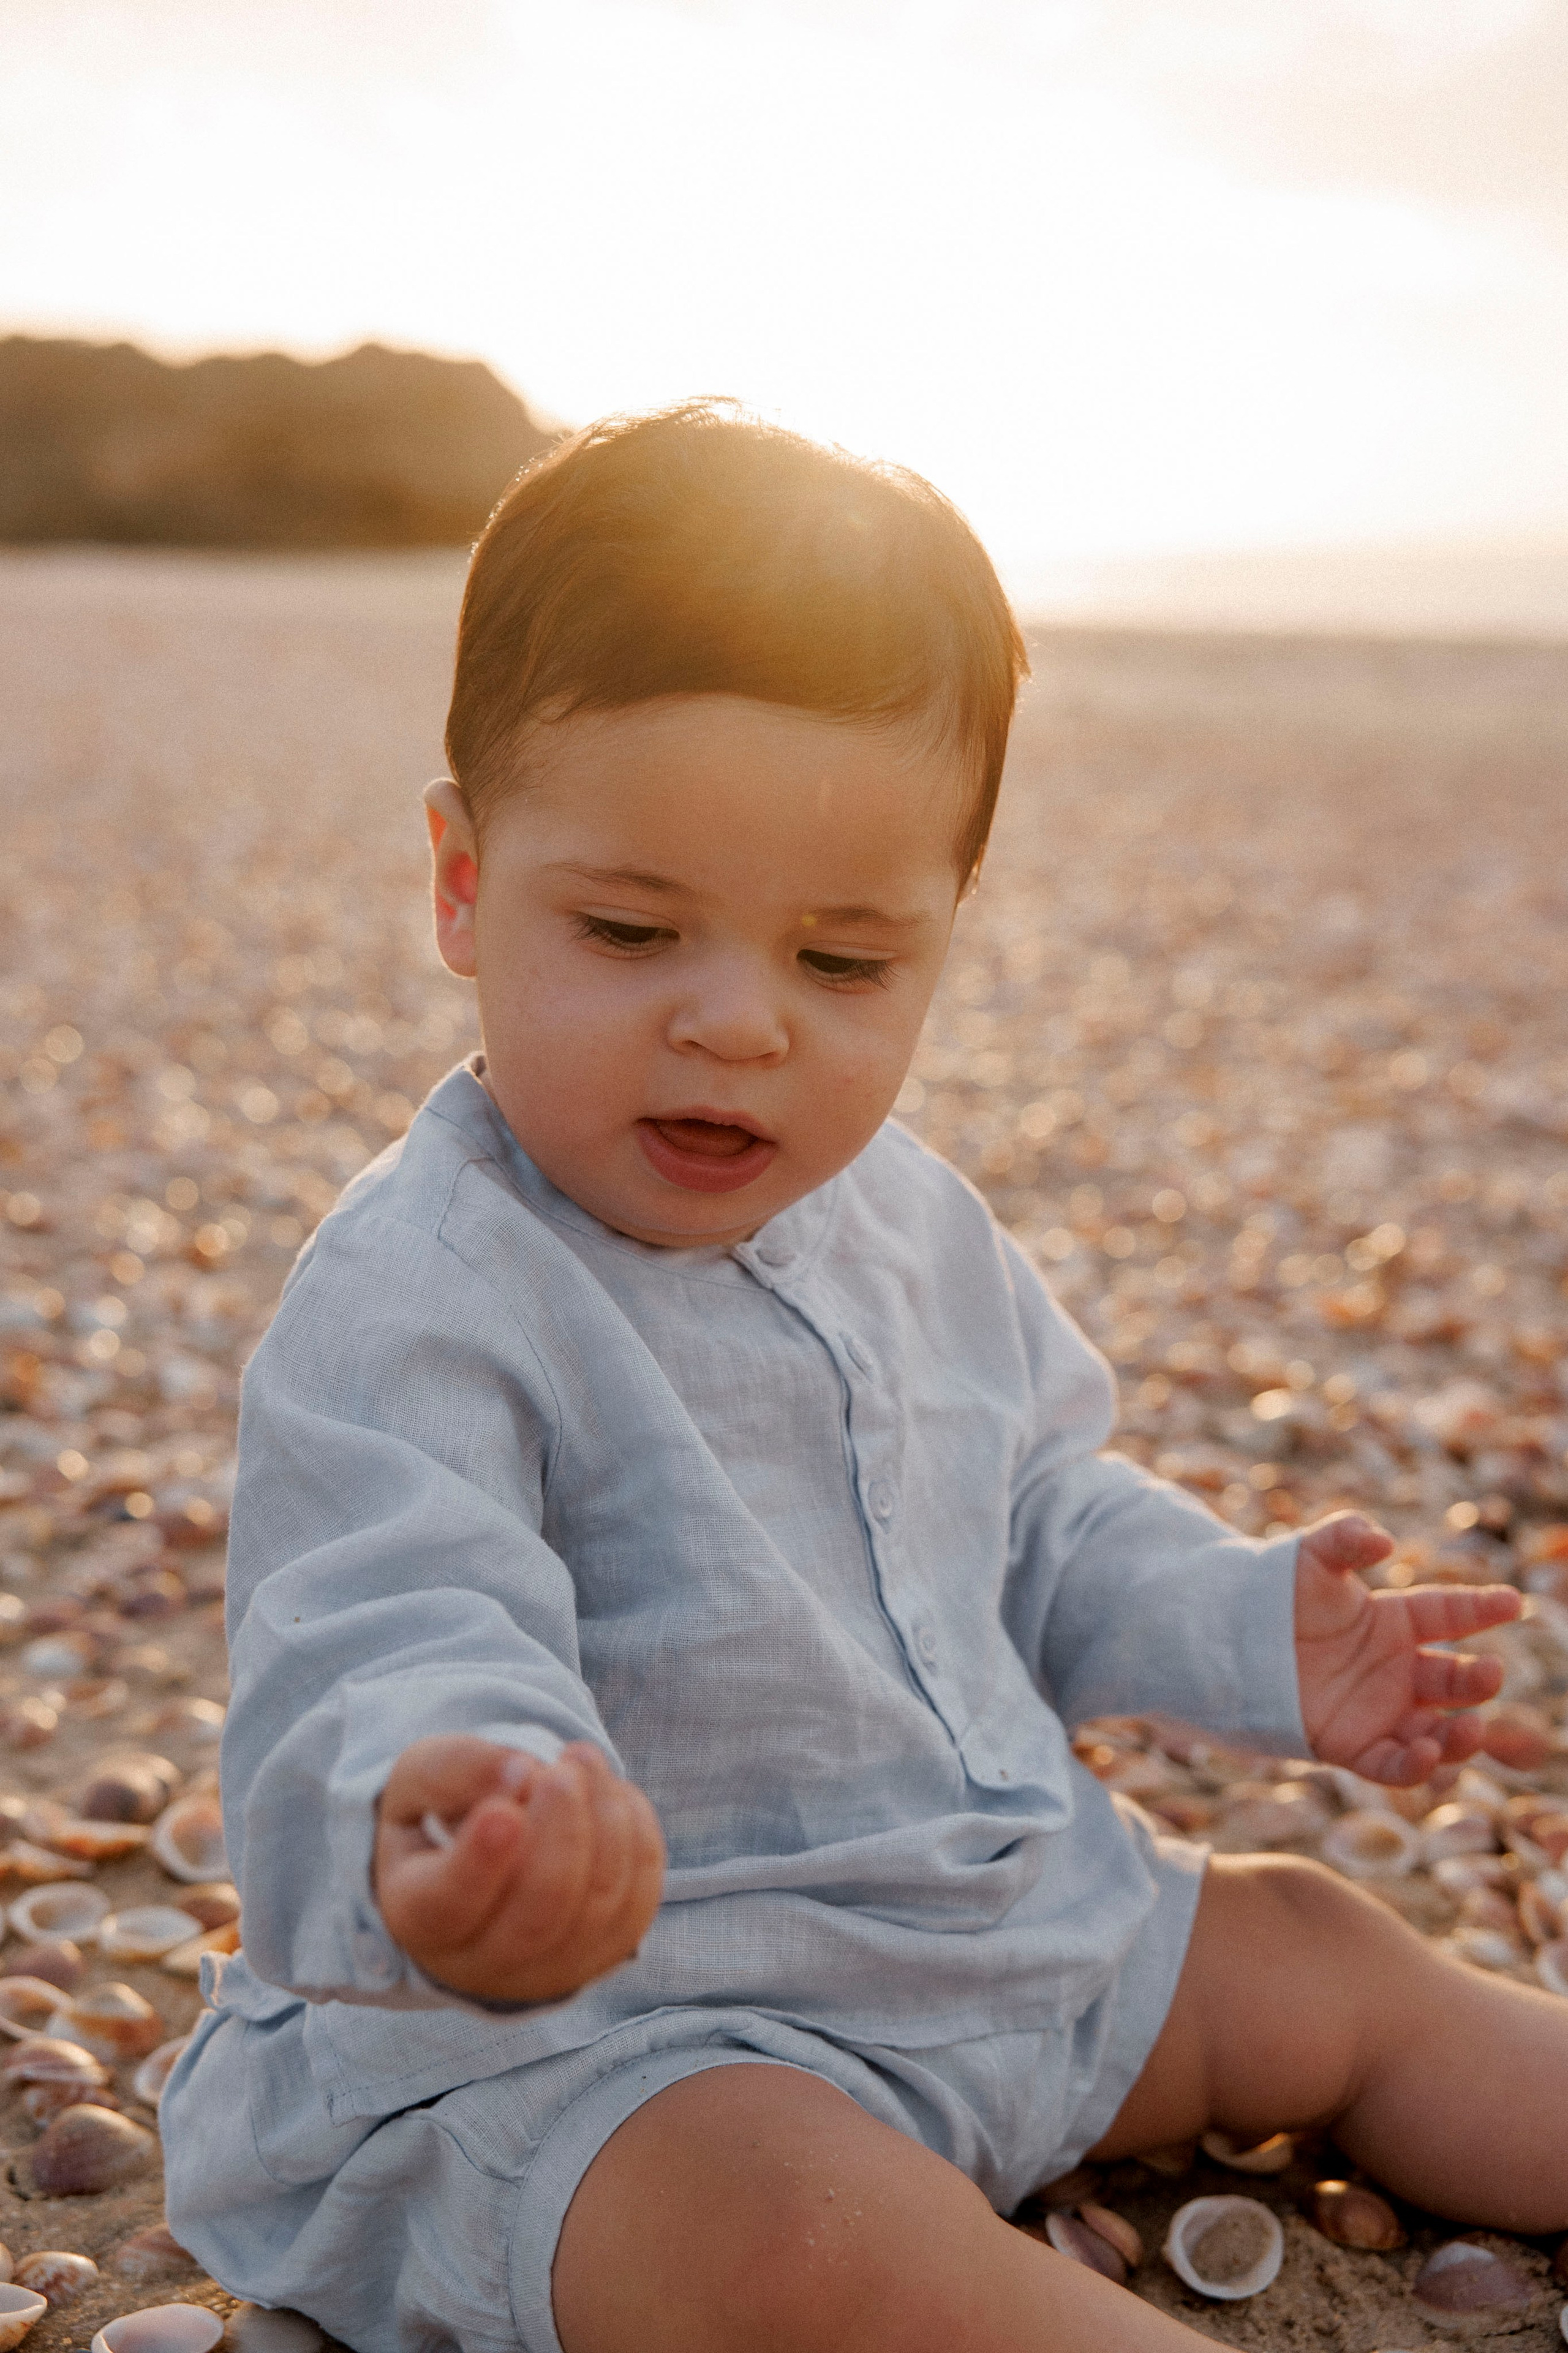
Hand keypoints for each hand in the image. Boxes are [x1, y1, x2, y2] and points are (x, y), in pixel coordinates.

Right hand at [373, 1735, 664, 2004]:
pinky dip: (634, 1835)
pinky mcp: (603, 1951)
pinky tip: (608, 1794)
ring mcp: (549, 1968)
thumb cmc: (441, 1819)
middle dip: (561, 1835)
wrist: (482, 1864)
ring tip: (581, 1761)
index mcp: (418, 1917)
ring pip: (597, 1906)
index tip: (503, 1812)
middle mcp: (482, 1962)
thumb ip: (454, 1768)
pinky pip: (637, 1898)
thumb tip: (518, 1768)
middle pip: (537, 1917)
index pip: (447, 1907)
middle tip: (561, 1771)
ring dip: (603, 1821)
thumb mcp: (420, 1782)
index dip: (479, 1864)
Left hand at [1295, 1512, 1521, 1784]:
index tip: (1513, 1601)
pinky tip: (1423, 1753)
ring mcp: (1378, 1711)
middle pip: (1453, 1680)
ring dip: (1459, 1736)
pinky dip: (1413, 1765)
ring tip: (1471, 1728)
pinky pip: (1392, 1766)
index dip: (1481, 1608)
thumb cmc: (1273, 1595)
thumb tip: (1382, 1539)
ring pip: (1436, 1732)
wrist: (1225, 1641)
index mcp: (1394, 1622)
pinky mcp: (1351, 1746)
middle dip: (1478, 1679)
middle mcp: (1396, 1670)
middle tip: (1491, 1672)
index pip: (1449, 1614)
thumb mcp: (1309, 1557)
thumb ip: (1345, 1538)